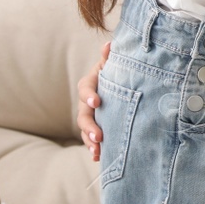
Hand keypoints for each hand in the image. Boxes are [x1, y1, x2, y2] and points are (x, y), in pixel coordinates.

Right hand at [76, 39, 112, 161]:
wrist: (121, 82)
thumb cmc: (118, 70)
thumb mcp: (115, 62)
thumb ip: (110, 56)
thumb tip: (109, 45)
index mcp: (91, 82)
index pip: (85, 88)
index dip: (89, 95)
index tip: (97, 102)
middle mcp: (87, 101)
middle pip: (83, 114)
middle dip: (89, 126)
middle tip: (98, 137)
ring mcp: (91, 115)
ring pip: (85, 129)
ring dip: (89, 141)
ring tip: (97, 152)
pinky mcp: (97, 126)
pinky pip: (92, 139)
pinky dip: (95, 149)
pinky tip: (100, 158)